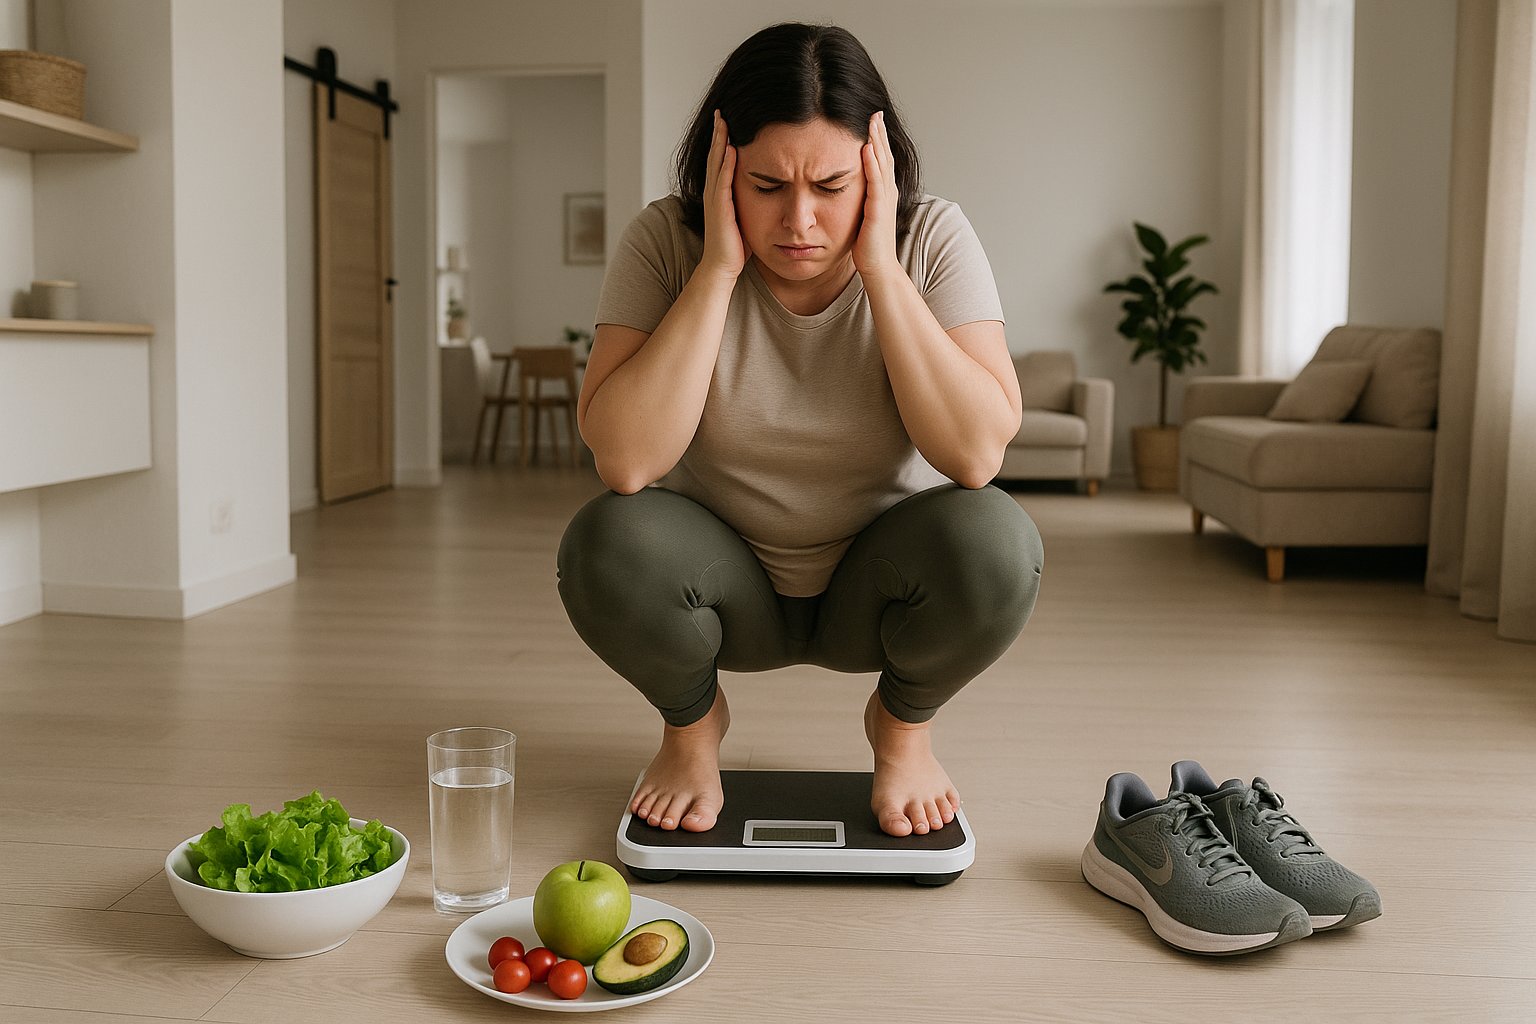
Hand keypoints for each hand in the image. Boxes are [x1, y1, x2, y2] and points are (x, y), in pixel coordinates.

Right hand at [700, 111, 749, 279]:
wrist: (722, 267)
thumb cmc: (736, 246)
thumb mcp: (746, 216)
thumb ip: (752, 200)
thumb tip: (769, 190)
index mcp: (720, 192)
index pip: (721, 160)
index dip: (724, 139)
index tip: (729, 120)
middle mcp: (713, 192)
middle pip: (716, 155)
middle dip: (719, 133)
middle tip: (722, 111)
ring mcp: (715, 199)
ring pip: (717, 163)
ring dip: (720, 141)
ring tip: (723, 121)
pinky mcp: (720, 208)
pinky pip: (723, 181)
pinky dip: (726, 163)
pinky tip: (732, 148)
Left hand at [853, 111, 899, 278]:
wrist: (878, 268)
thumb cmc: (868, 247)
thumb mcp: (862, 216)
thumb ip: (858, 200)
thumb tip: (844, 188)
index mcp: (883, 192)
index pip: (880, 159)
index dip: (877, 138)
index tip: (870, 119)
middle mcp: (887, 192)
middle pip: (884, 155)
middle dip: (879, 132)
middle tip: (874, 111)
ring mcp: (884, 199)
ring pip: (882, 163)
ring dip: (877, 140)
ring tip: (872, 120)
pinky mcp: (878, 209)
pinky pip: (875, 182)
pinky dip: (871, 163)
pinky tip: (866, 148)